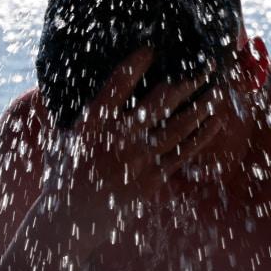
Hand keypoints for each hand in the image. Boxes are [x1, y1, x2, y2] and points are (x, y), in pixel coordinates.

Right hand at [43, 48, 221, 234]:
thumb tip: (53, 86)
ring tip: (218, 88)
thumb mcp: (61, 137)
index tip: (151, 49)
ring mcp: (137, 160)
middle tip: (206, 64)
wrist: (69, 221)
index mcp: (92, 123)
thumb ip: (65, 110)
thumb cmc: (63, 174)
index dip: (134, 66)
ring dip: (201, 105)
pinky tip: (216, 120)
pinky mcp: (151, 179)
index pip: (115, 86)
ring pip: (178, 126)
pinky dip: (201, 135)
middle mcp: (117, 139)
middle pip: (158, 102)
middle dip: (186, 81)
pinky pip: (183, 153)